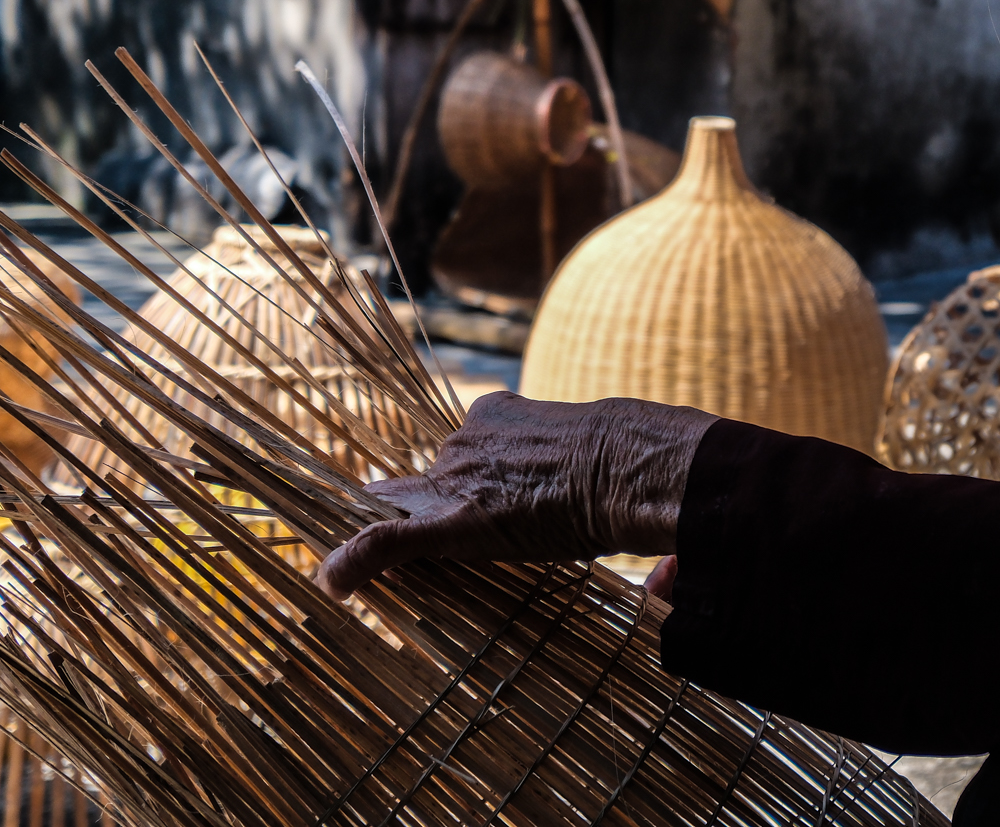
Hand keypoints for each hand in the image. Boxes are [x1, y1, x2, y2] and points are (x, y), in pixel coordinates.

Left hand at [318, 392, 716, 599]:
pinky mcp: (448, 523)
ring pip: (413, 509)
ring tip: (420, 558)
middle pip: (435, 480)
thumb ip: (605, 496)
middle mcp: (465, 440)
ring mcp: (454, 480)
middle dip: (444, 508)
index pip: (464, 445)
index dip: (468, 476)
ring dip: (414, 533)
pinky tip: (330, 583)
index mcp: (498, 413)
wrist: (631, 462)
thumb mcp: (615, 461)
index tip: (477, 496)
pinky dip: (355, 562)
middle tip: (470, 539)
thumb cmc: (635, 462)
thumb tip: (668, 586)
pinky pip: (387, 543)